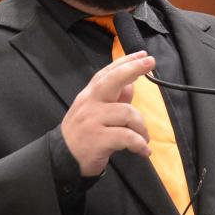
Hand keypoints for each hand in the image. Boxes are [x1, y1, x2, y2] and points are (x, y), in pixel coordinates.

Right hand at [61, 51, 154, 176]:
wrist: (63, 159)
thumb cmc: (84, 134)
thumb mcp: (96, 113)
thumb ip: (114, 99)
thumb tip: (131, 84)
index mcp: (90, 95)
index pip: (107, 73)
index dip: (126, 62)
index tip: (144, 55)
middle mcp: (90, 103)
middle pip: (112, 80)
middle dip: (133, 69)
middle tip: (151, 63)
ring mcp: (92, 121)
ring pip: (127, 113)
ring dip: (142, 127)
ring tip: (144, 138)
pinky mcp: (97, 140)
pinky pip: (127, 137)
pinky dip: (139, 144)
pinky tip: (143, 150)